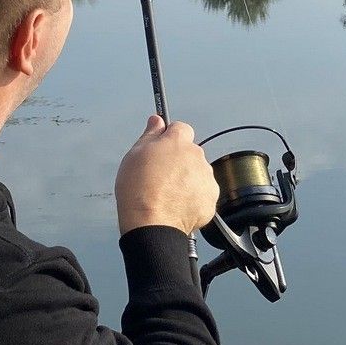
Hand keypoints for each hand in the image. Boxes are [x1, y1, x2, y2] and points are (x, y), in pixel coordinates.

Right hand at [115, 115, 218, 236]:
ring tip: (168, 194)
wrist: (152, 224)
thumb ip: (149, 134)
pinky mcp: (211, 198)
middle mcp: (197, 156)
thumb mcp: (134, 155)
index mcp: (178, 142)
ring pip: (198, 172)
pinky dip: (193, 197)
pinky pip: (203, 193)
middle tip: (160, 176)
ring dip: (187, 179)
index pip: (180, 128)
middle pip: (190, 152)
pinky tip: (178, 205)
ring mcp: (206, 177)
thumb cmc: (139, 190)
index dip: (170, 138)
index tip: (161, 148)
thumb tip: (156, 120)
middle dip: (179, 160)